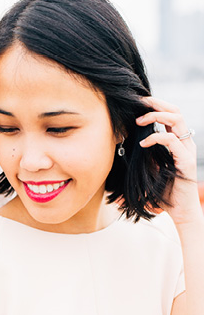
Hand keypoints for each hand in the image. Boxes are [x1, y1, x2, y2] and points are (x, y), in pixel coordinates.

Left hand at [137, 96, 199, 224]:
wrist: (181, 211)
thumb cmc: (165, 192)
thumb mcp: (150, 169)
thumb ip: (146, 156)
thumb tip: (128, 145)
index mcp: (178, 143)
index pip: (170, 116)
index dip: (156, 106)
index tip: (138, 104)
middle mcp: (185, 143)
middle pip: (176, 112)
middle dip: (157, 104)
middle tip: (139, 103)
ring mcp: (187, 150)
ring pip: (177, 120)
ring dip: (156, 116)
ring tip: (139, 120)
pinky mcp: (185, 161)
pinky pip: (172, 140)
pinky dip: (156, 137)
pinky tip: (143, 142)